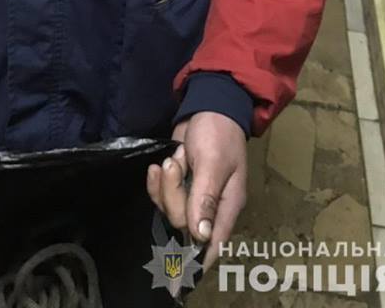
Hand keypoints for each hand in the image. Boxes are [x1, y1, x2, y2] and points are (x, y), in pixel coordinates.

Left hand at [146, 112, 246, 272]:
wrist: (209, 106)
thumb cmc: (218, 134)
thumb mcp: (214, 164)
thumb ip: (205, 198)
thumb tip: (200, 236)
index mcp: (226, 205)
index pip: (212, 244)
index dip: (196, 261)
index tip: (176, 278)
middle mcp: (209, 206)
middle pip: (181, 222)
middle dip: (173, 195)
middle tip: (176, 166)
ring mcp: (192, 195)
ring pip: (168, 208)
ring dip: (166, 183)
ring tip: (175, 159)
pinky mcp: (178, 183)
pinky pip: (161, 194)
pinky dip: (157, 180)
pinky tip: (160, 164)